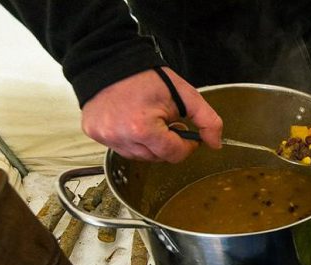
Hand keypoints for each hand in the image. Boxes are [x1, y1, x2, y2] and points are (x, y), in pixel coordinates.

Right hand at [81, 68, 222, 162]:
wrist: (110, 60)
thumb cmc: (146, 77)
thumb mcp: (185, 95)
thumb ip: (207, 120)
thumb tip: (216, 143)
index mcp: (143, 129)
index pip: (174, 154)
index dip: (186, 145)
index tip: (185, 132)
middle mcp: (121, 137)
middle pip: (157, 158)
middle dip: (167, 143)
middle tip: (165, 122)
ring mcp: (105, 137)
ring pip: (139, 156)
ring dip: (149, 144)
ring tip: (147, 120)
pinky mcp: (94, 134)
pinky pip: (121, 147)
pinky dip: (130, 139)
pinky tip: (130, 121)